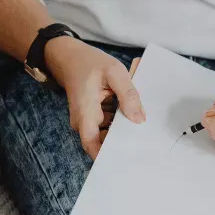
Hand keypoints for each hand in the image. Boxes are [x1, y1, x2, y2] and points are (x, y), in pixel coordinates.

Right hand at [44, 38, 145, 158]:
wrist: (68, 56)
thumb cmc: (88, 62)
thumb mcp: (114, 72)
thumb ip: (128, 95)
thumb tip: (139, 120)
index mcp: (85, 113)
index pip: (93, 145)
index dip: (109, 155)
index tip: (129, 157)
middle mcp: (83, 121)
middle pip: (104, 140)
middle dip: (124, 138)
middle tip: (146, 136)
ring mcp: (88, 119)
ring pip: (108, 131)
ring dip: (123, 124)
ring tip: (141, 116)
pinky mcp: (93, 115)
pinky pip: (108, 122)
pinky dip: (119, 116)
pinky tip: (131, 106)